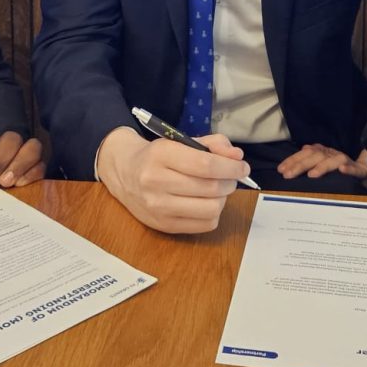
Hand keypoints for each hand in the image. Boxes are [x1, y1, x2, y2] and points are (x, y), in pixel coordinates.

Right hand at [96, 127, 249, 233]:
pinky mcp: (163, 225)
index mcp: (161, 154)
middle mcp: (156, 182)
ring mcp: (158, 207)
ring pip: (210, 209)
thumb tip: (237, 157)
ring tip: (218, 190)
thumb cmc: (157, 156)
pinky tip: (207, 203)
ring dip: (223, 199)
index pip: (206, 165)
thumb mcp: (181, 141)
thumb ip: (212, 145)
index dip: (231, 167)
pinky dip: (213, 214)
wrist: (124, 172)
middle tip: (231, 177)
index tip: (242, 167)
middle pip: (211, 188)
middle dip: (230, 182)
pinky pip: (204, 225)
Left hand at [276, 144, 366, 190]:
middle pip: (316, 155)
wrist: (366, 174)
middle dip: (301, 164)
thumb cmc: (338, 173)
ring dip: (323, 166)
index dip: (293, 160)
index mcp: (323, 153)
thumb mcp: (321, 168)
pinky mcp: (361, 171)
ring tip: (312, 175)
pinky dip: (349, 170)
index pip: (305, 153)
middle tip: (288, 175)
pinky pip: (356, 169)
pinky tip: (342, 171)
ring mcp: (347, 162)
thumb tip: (287, 169)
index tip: (281, 170)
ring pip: (334, 161)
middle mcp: (333, 154)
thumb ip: (307, 166)